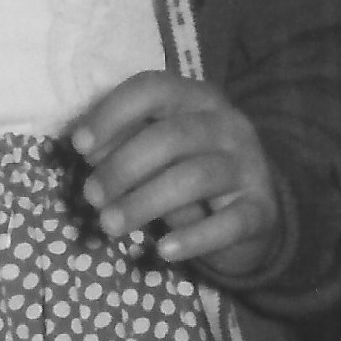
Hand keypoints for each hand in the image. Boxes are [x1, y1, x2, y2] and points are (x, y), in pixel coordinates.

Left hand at [70, 73, 281, 278]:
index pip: (154, 89)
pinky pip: (228, 224)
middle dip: (122, 167)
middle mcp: (228, 125)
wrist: (253, 212)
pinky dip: (193, 238)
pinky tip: (163, 251)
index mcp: (197, 99)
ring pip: (194, 178)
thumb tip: (88, 150)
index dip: (112, 113)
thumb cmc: (189, 174)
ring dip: (144, 203)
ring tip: (109, 226)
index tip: (79, 146)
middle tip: (90, 196)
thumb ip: (127, 144)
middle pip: (171, 137)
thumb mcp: (158, 153)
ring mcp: (249, 166)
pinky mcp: (261, 209)